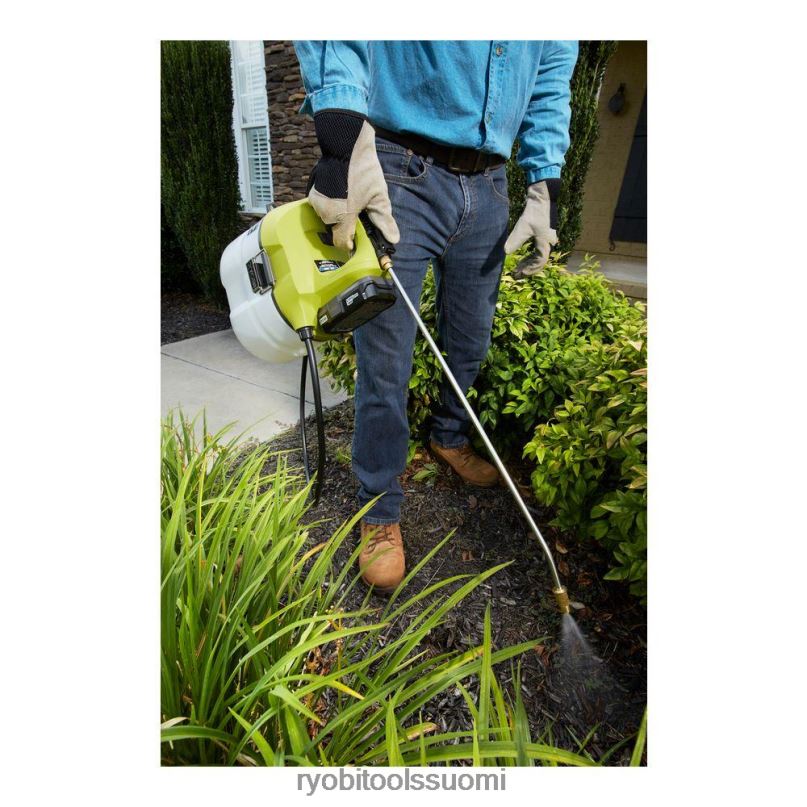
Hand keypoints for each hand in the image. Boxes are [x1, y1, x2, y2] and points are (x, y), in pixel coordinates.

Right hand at [307, 110, 399, 251]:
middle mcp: (325, 212)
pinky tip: (342, 196)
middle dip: (346, 227)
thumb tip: (393, 239)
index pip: (342, 243)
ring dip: (338, 216)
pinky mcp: (312, 193)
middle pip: (335, 230)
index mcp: (342, 216)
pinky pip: (321, 208)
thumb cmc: (363, 170)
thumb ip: (384, 220)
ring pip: (328, 219)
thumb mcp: (378, 196)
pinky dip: (331, 206)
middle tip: (358, 217)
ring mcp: (317, 202)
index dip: (350, 244)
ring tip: (350, 203)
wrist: (346, 144)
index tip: (357, 241)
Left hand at [504, 180, 558, 276]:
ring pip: (537, 257)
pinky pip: (536, 251)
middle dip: (527, 269)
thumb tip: (505, 252)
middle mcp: (548, 243)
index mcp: (545, 243)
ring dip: (528, 264)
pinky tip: (521, 260)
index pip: (540, 261)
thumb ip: (514, 240)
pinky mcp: (542, 236)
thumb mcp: (522, 227)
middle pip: (539, 261)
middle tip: (516, 275)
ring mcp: (546, 240)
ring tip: (517, 269)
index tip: (519, 273)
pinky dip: (529, 257)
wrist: (541, 198)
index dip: (530, 269)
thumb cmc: (534, 212)